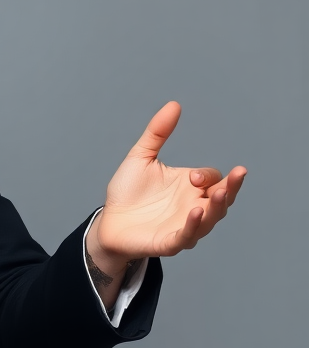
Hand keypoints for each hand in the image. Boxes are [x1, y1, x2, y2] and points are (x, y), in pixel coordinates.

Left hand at [94, 101, 246, 264]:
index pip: (213, 180)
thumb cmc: (127, 191)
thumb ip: (157, 133)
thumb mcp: (141, 157)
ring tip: (220, 194)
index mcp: (191, 187)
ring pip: (210, 219)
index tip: (192, 176)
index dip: (208, 176)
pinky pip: (187, 235)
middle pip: (222, 199)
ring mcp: (184, 226)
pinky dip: (193, 225)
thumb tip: (174, 104)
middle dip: (231, 188)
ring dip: (217, 206)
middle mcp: (194, 206)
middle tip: (238, 175)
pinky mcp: (170, 242)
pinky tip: (196, 212)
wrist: (108, 220)